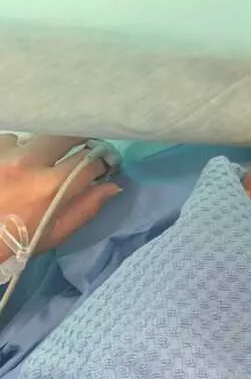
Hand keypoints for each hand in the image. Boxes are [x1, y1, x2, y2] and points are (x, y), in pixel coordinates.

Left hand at [0, 135, 120, 262]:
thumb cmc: (15, 243)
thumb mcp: (54, 233)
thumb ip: (85, 208)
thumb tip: (112, 186)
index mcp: (49, 187)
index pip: (89, 160)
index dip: (101, 161)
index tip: (104, 164)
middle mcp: (27, 162)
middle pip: (63, 135)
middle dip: (78, 139)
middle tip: (82, 147)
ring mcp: (3, 152)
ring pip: (32, 138)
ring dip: (38, 149)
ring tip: (32, 166)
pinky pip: (7, 140)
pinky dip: (12, 151)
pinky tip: (9, 167)